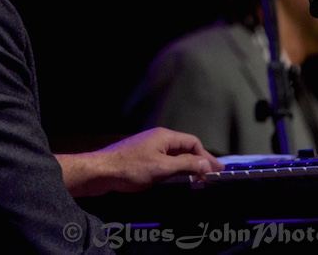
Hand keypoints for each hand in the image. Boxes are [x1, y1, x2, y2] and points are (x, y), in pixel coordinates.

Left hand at [56, 127, 222, 196]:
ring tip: (199, 179)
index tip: (216, 171)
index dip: (205, 156)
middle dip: (199, 161)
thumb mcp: (162, 168)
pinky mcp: (142, 158)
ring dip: (187, 166)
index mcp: (165, 136)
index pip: (192, 142)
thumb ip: (185, 165)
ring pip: (174, 156)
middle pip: (184, 148)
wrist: (101, 171)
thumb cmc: (131, 168)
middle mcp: (158, 139)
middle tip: (212, 176)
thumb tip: (206, 163)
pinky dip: (175, 169)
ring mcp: (149, 148)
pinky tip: (178, 180)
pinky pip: (164, 161)